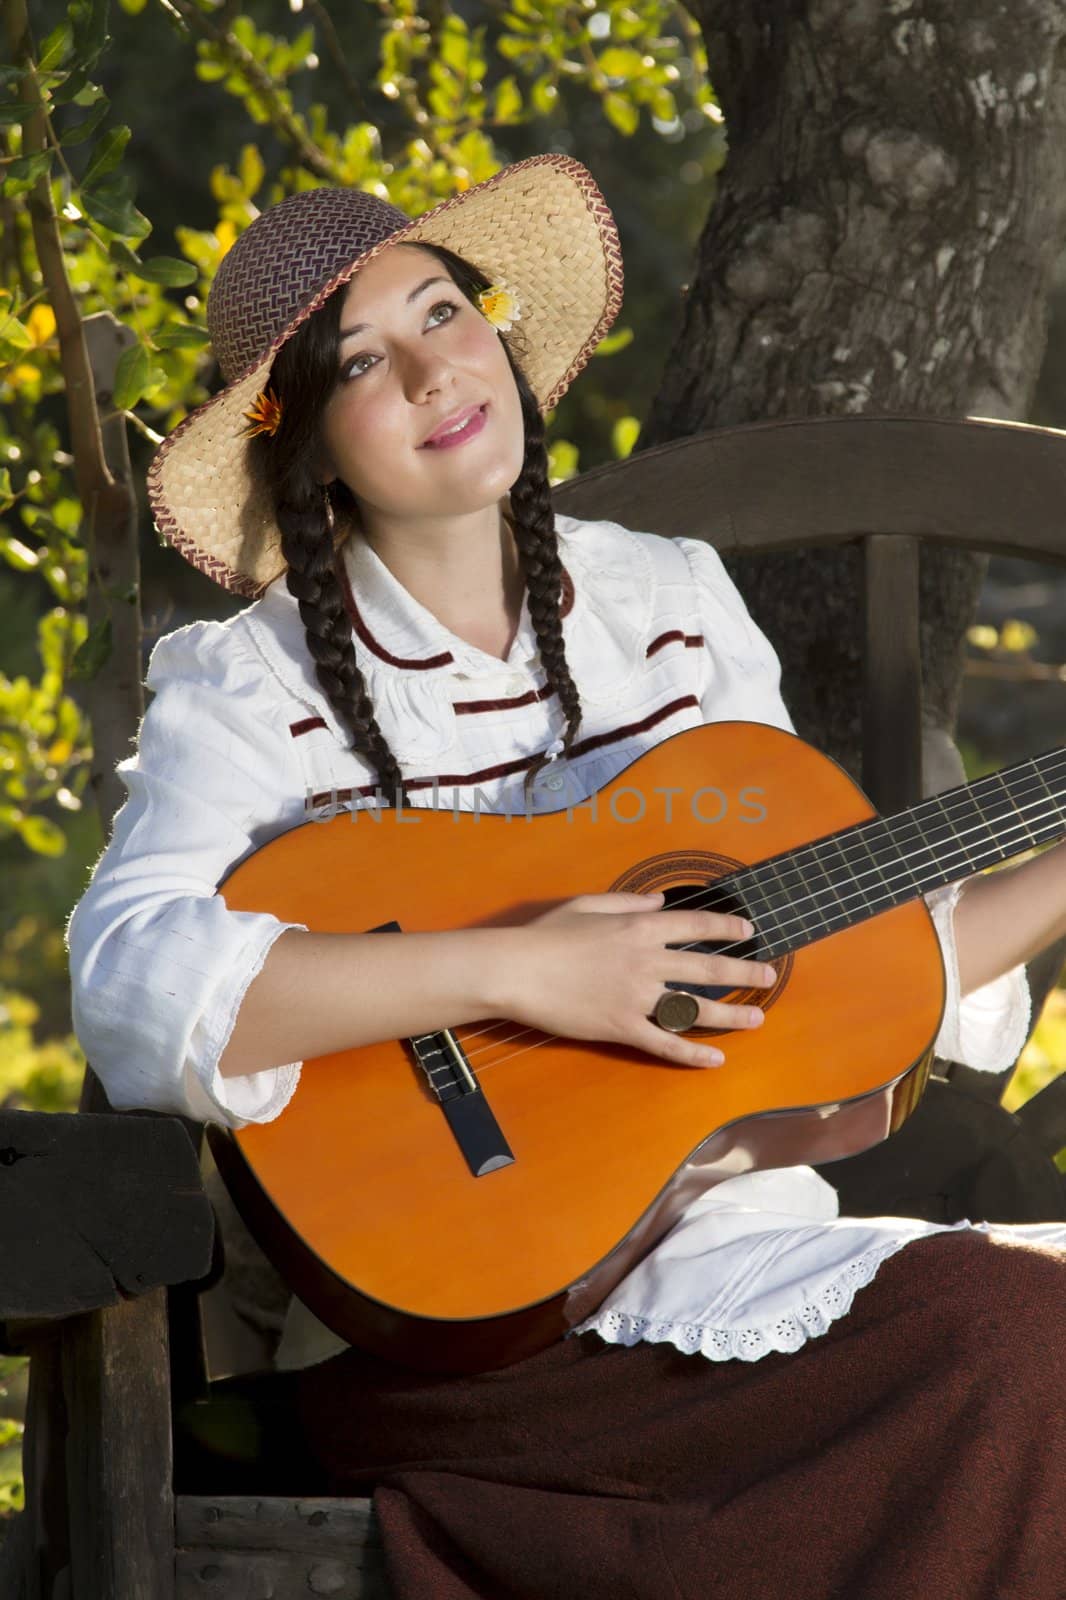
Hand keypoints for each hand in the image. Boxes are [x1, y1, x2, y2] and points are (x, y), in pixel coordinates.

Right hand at [501, 890, 773, 1067]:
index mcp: (639, 927)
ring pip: (695, 1008)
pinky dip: (692, 1054)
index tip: (749, 930)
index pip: (696, 924)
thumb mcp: (587, 904)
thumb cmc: (546, 934)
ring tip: (757, 1019)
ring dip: (731, 1015)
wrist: (516, 969)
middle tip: (768, 976)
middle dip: (744, 972)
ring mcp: (637, 996)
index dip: (727, 926)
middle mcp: (647, 960)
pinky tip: (715, 1060)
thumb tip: (659, 900)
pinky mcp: (621, 1027)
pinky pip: (664, 1043)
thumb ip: (627, 900)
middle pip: (707, 967)